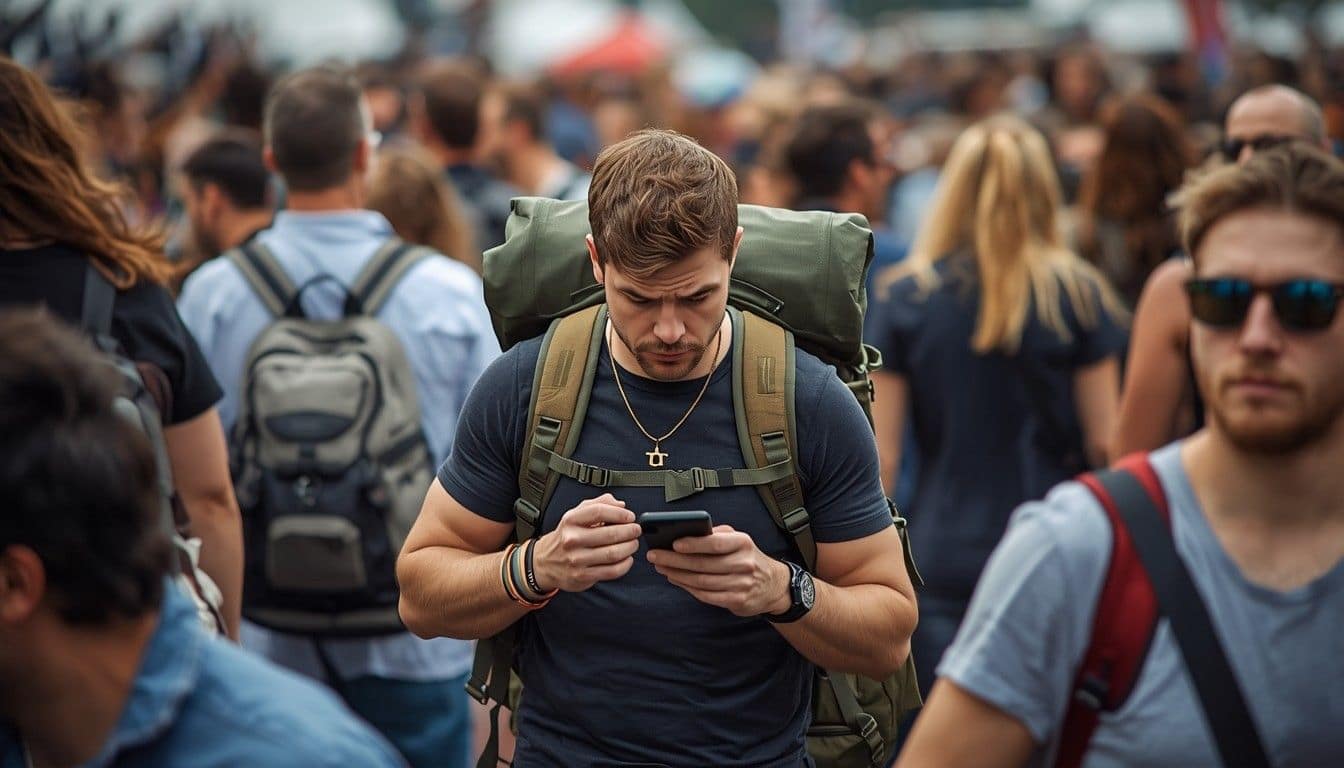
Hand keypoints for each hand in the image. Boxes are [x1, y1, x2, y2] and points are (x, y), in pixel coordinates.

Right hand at [532, 494, 640, 592]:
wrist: (545, 562)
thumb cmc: (566, 536)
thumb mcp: (576, 514)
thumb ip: (599, 504)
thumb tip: (620, 504)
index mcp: (571, 520)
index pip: (599, 512)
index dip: (620, 513)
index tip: (630, 517)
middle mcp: (572, 539)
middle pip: (610, 534)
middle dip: (630, 532)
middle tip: (636, 530)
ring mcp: (577, 559)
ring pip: (613, 553)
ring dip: (629, 547)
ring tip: (633, 543)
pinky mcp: (583, 576)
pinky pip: (611, 571)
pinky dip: (625, 564)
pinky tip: (627, 559)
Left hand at [647, 525, 790, 616]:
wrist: (772, 585)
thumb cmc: (747, 558)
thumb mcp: (738, 540)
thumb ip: (716, 535)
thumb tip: (686, 532)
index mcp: (743, 543)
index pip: (716, 543)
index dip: (694, 544)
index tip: (673, 542)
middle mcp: (744, 563)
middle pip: (703, 564)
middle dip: (675, 560)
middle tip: (655, 555)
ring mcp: (741, 584)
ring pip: (702, 581)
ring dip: (677, 574)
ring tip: (661, 567)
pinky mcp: (737, 600)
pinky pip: (706, 595)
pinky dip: (687, 587)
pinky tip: (675, 579)